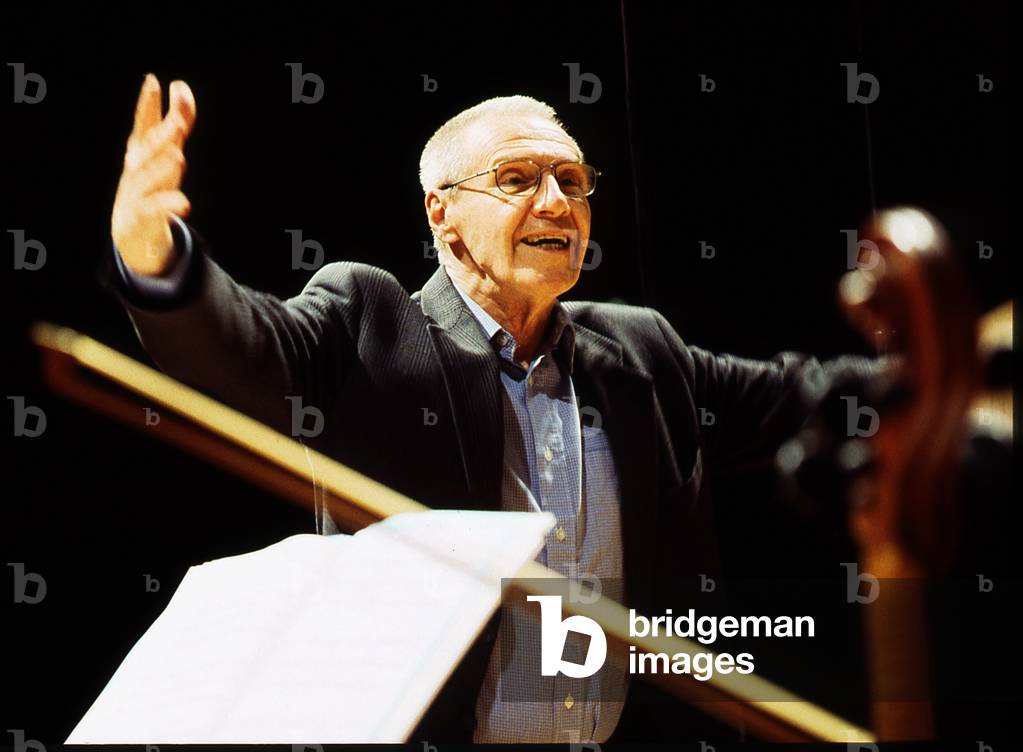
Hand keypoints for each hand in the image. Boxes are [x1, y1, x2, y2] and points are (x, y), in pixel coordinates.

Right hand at [110, 74, 196, 275]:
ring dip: (161, 168)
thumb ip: (176, 120)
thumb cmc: (150, 182)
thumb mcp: (162, 151)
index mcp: (140, 150)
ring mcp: (136, 192)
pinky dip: (168, 205)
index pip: (143, 124)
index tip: (152, 82)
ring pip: (148, 179)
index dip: (147, 104)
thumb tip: (181, 87)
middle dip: (161, 136)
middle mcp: (136, 168)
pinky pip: (155, 210)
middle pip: (148, 150)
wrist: (132, 230)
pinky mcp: (142, 217)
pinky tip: (184, 204)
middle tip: (177, 123)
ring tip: (178, 157)